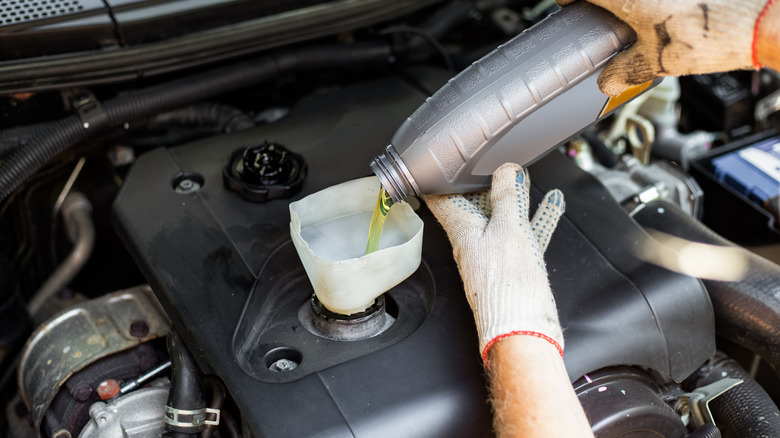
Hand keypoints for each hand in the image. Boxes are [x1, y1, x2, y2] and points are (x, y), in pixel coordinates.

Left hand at [425, 163, 565, 362]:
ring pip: (505, 217)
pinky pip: (527, 234)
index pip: (443, 200)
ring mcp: (496, 255)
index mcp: (462, 232)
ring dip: (514, 196)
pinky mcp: (517, 266)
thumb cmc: (508, 285)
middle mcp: (475, 243)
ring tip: (523, 174)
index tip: (442, 164)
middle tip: (488, 163)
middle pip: (475, 206)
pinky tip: (553, 203)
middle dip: (483, 183)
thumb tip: (506, 171)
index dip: (441, 180)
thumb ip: (507, 197)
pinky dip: (539, 216)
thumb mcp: (508, 228)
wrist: (524, 330)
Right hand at [557, 0, 768, 95]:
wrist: (757, 21)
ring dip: (630, 6)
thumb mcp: (655, 63)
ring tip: (636, 18)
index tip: (568, 2)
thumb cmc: (710, 36)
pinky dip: (655, 6)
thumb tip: (608, 81)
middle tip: (601, 14)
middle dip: (603, 5)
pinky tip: (668, 15)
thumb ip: (624, 72)